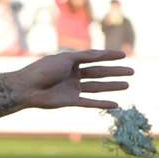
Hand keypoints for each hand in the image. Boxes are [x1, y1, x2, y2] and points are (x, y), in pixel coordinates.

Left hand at [14, 49, 132, 110]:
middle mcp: (73, 74)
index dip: (108, 56)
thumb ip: (84, 56)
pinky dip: (102, 103)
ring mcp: (72, 88)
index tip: (123, 55)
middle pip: (98, 72)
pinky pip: (89, 102)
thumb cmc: (43, 70)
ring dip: (112, 86)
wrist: (26, 88)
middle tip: (131, 71)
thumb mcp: (65, 59)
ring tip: (127, 85)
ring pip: (96, 87)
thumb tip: (102, 53)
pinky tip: (115, 104)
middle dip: (115, 72)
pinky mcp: (70, 101)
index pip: (94, 57)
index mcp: (70, 62)